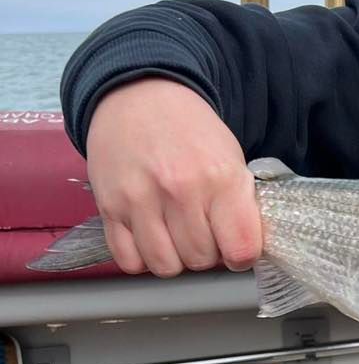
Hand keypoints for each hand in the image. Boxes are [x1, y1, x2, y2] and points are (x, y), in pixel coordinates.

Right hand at [85, 77, 261, 276]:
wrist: (139, 96)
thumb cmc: (190, 131)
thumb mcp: (231, 158)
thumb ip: (240, 204)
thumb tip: (245, 249)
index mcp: (220, 178)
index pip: (241, 249)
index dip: (242, 256)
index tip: (236, 248)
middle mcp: (180, 191)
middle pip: (201, 260)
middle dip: (207, 253)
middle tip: (203, 231)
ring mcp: (140, 200)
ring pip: (165, 267)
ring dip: (175, 259)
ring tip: (176, 236)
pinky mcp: (109, 207)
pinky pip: (129, 261)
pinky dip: (142, 258)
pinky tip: (150, 237)